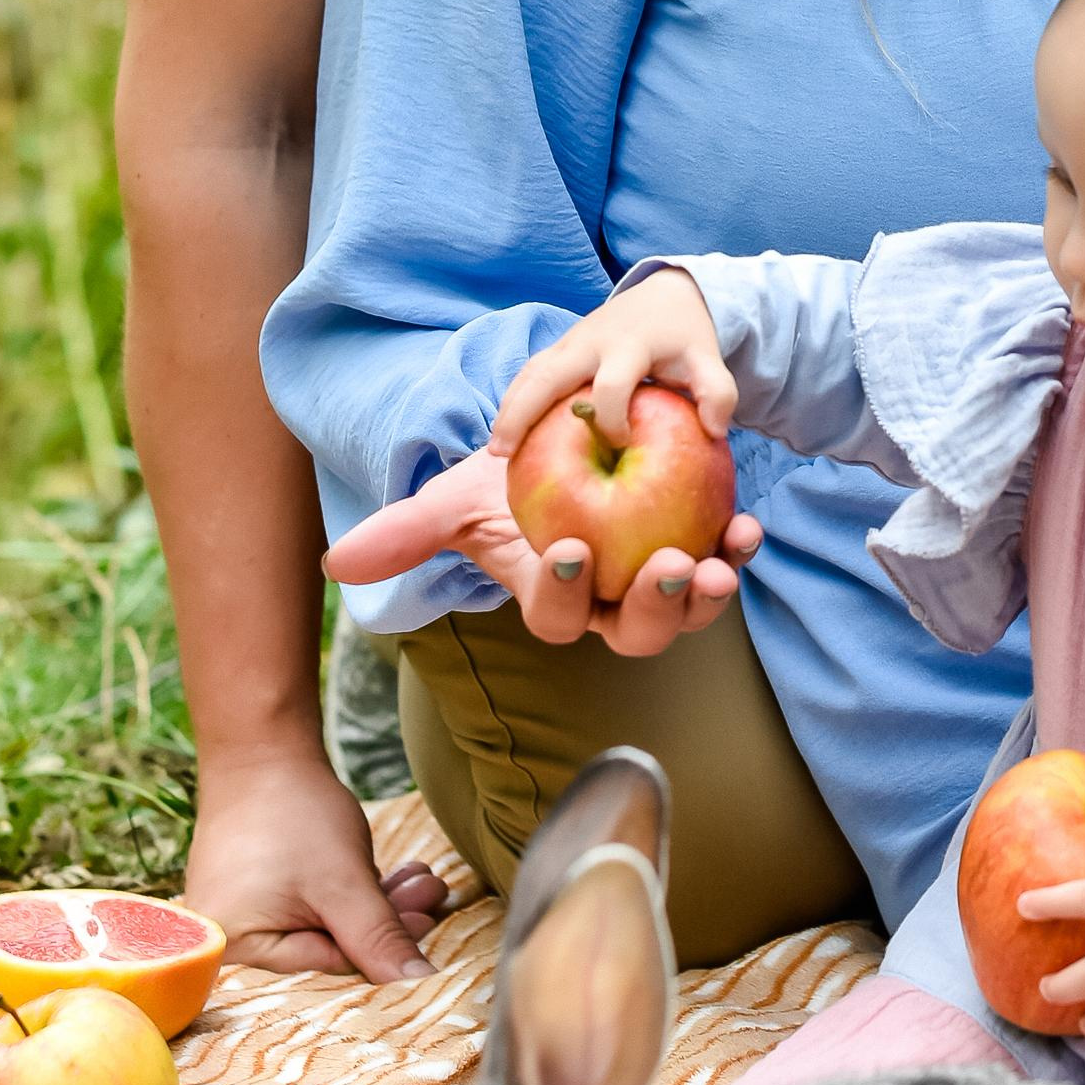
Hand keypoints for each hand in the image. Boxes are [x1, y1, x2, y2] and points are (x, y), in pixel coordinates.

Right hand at [185, 745, 447, 982]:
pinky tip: (394, 876)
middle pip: (325, 945)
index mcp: (234, 948)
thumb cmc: (292, 813)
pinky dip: (350, 890)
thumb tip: (419, 981)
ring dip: (377, 902)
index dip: (380, 948)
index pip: (325, 965)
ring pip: (325, 921)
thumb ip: (379, 939)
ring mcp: (240, 912)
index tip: (428, 923)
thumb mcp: (343, 883)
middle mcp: (228, 940)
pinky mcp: (255, 889)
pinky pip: (311, 902)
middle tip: (433, 896)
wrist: (261, 746)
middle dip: (384, 920)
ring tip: (422, 880)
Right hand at [323, 437, 762, 659]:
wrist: (554, 453)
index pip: (557, 616)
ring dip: (708, 593)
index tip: (566, 553)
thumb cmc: (499, 489)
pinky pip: (724, 559)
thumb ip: (403, 535)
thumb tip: (339, 565)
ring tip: (719, 560)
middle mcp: (608, 606)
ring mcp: (657, 584)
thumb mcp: (452, 501)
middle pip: (635, 631)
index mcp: (551, 601)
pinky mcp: (698, 549)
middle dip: (656, 609)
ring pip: (688, 611)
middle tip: (672, 569)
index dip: (562, 596)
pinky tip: (746, 526)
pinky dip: (737, 547)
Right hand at [490, 272, 736, 464]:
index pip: (611, 386)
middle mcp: (591, 342)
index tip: (622, 443)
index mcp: (629, 346)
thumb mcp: (708, 361)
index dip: (612, 419)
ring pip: (529, 373)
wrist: (667, 295)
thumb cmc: (686, 339)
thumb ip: (718, 393)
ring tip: (496, 452)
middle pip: (546, 376)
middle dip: (523, 413)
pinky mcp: (561, 348)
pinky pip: (530, 373)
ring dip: (509, 409)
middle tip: (502, 454)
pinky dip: (514, 401)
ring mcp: (570, 343)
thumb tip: (716, 431)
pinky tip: (506, 435)